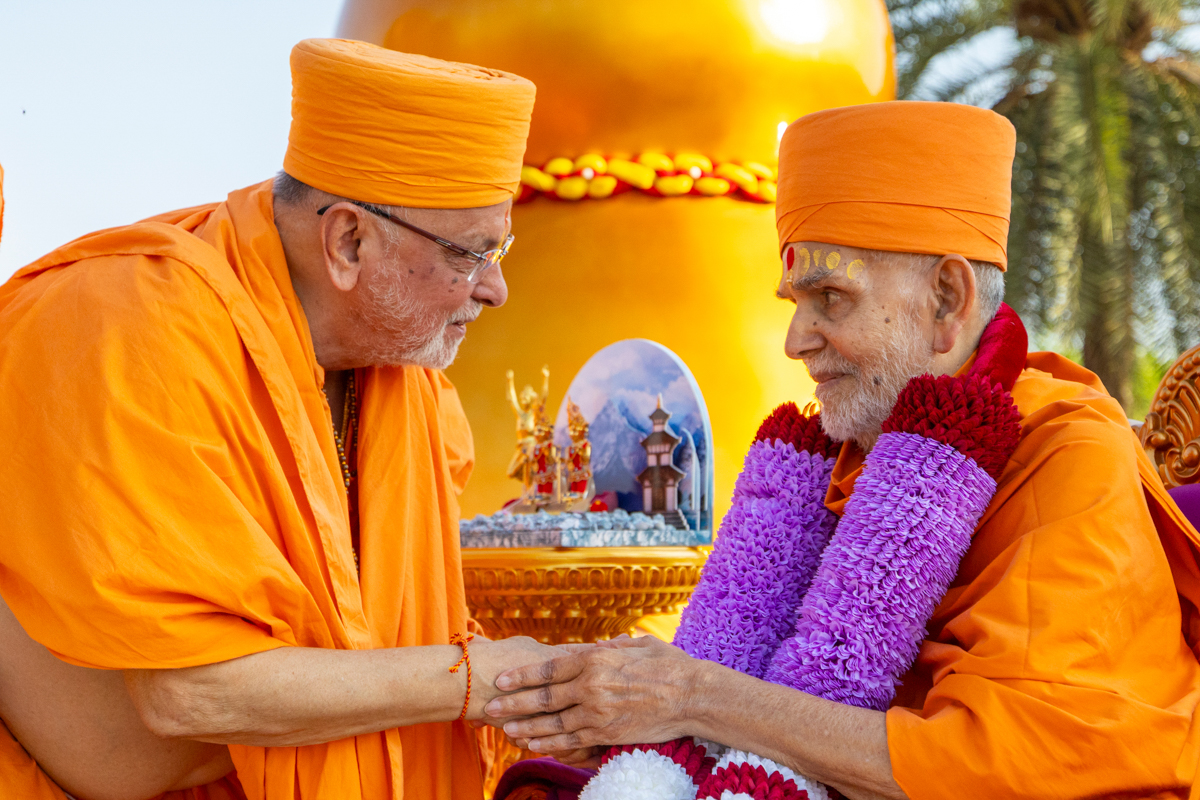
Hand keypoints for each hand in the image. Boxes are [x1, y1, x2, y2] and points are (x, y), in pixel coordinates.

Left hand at [482, 635, 699, 753]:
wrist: (692, 695)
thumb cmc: (669, 665)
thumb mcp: (637, 645)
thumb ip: (611, 646)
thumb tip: (594, 647)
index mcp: (595, 658)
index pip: (549, 667)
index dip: (522, 675)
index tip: (503, 679)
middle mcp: (592, 685)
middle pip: (543, 697)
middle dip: (514, 702)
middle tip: (491, 706)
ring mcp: (598, 711)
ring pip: (553, 723)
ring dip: (527, 727)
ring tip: (505, 730)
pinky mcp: (607, 732)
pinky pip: (572, 740)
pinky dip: (551, 743)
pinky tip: (534, 745)